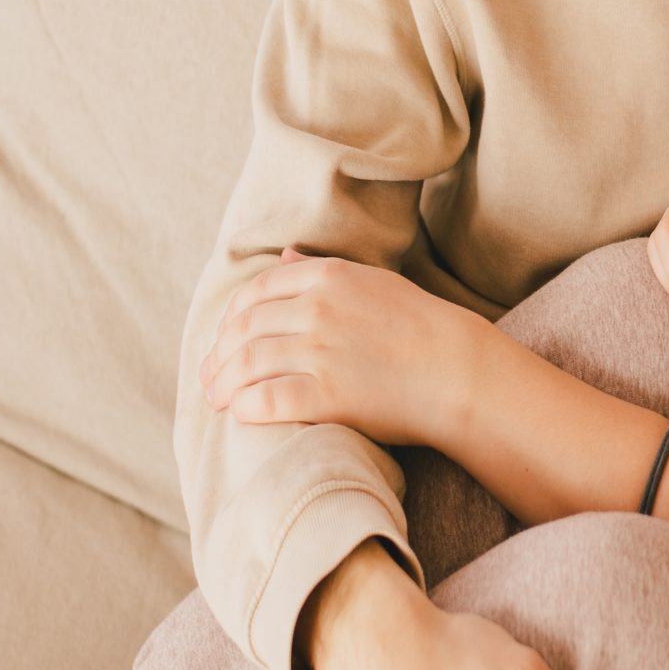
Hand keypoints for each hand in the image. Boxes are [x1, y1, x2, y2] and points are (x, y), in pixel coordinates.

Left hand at [201, 251, 480, 451]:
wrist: (459, 371)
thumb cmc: (421, 327)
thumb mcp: (372, 282)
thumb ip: (323, 269)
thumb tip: (285, 254)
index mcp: (328, 277)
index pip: (256, 292)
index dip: (231, 318)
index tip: (224, 339)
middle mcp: (318, 309)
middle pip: (244, 328)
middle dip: (219, 354)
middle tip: (209, 376)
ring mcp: (321, 351)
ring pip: (248, 363)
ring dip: (224, 384)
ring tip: (218, 399)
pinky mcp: (327, 394)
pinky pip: (267, 399)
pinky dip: (245, 407)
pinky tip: (240, 415)